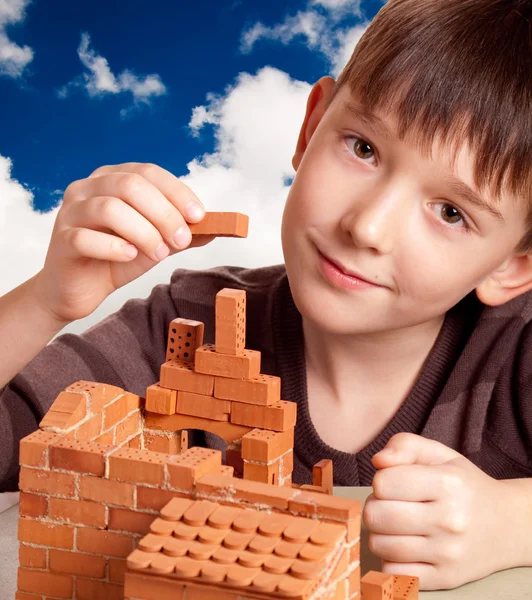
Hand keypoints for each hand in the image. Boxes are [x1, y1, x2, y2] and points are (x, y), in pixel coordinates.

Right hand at [30, 163, 214, 323]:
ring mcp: (71, 212)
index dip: (177, 192)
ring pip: (110, 208)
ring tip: (159, 253)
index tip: (199, 216)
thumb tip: (215, 228)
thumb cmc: (115, 260)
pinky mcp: (61, 241)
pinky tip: (129, 256)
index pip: (148, 173)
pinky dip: (114, 247)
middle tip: (181, 240)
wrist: (78, 289)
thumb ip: (180, 234)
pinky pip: (86, 238)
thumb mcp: (154, 244)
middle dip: (164, 213)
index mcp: (112, 179)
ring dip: (143, 232)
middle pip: (131, 186)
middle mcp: (88, 188)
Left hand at [363, 432, 514, 589]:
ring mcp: (448, 553)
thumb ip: (405, 446)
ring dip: (380, 534)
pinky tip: (404, 547)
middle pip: (376, 516)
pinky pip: (394, 572)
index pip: (383, 484)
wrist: (506, 526)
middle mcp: (449, 520)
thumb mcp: (440, 454)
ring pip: (380, 545)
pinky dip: (390, 559)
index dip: (381, 481)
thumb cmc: (463, 485)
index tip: (393, 483)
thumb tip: (378, 461)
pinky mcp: (445, 579)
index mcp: (447, 483)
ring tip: (396, 525)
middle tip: (390, 505)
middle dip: (375, 507)